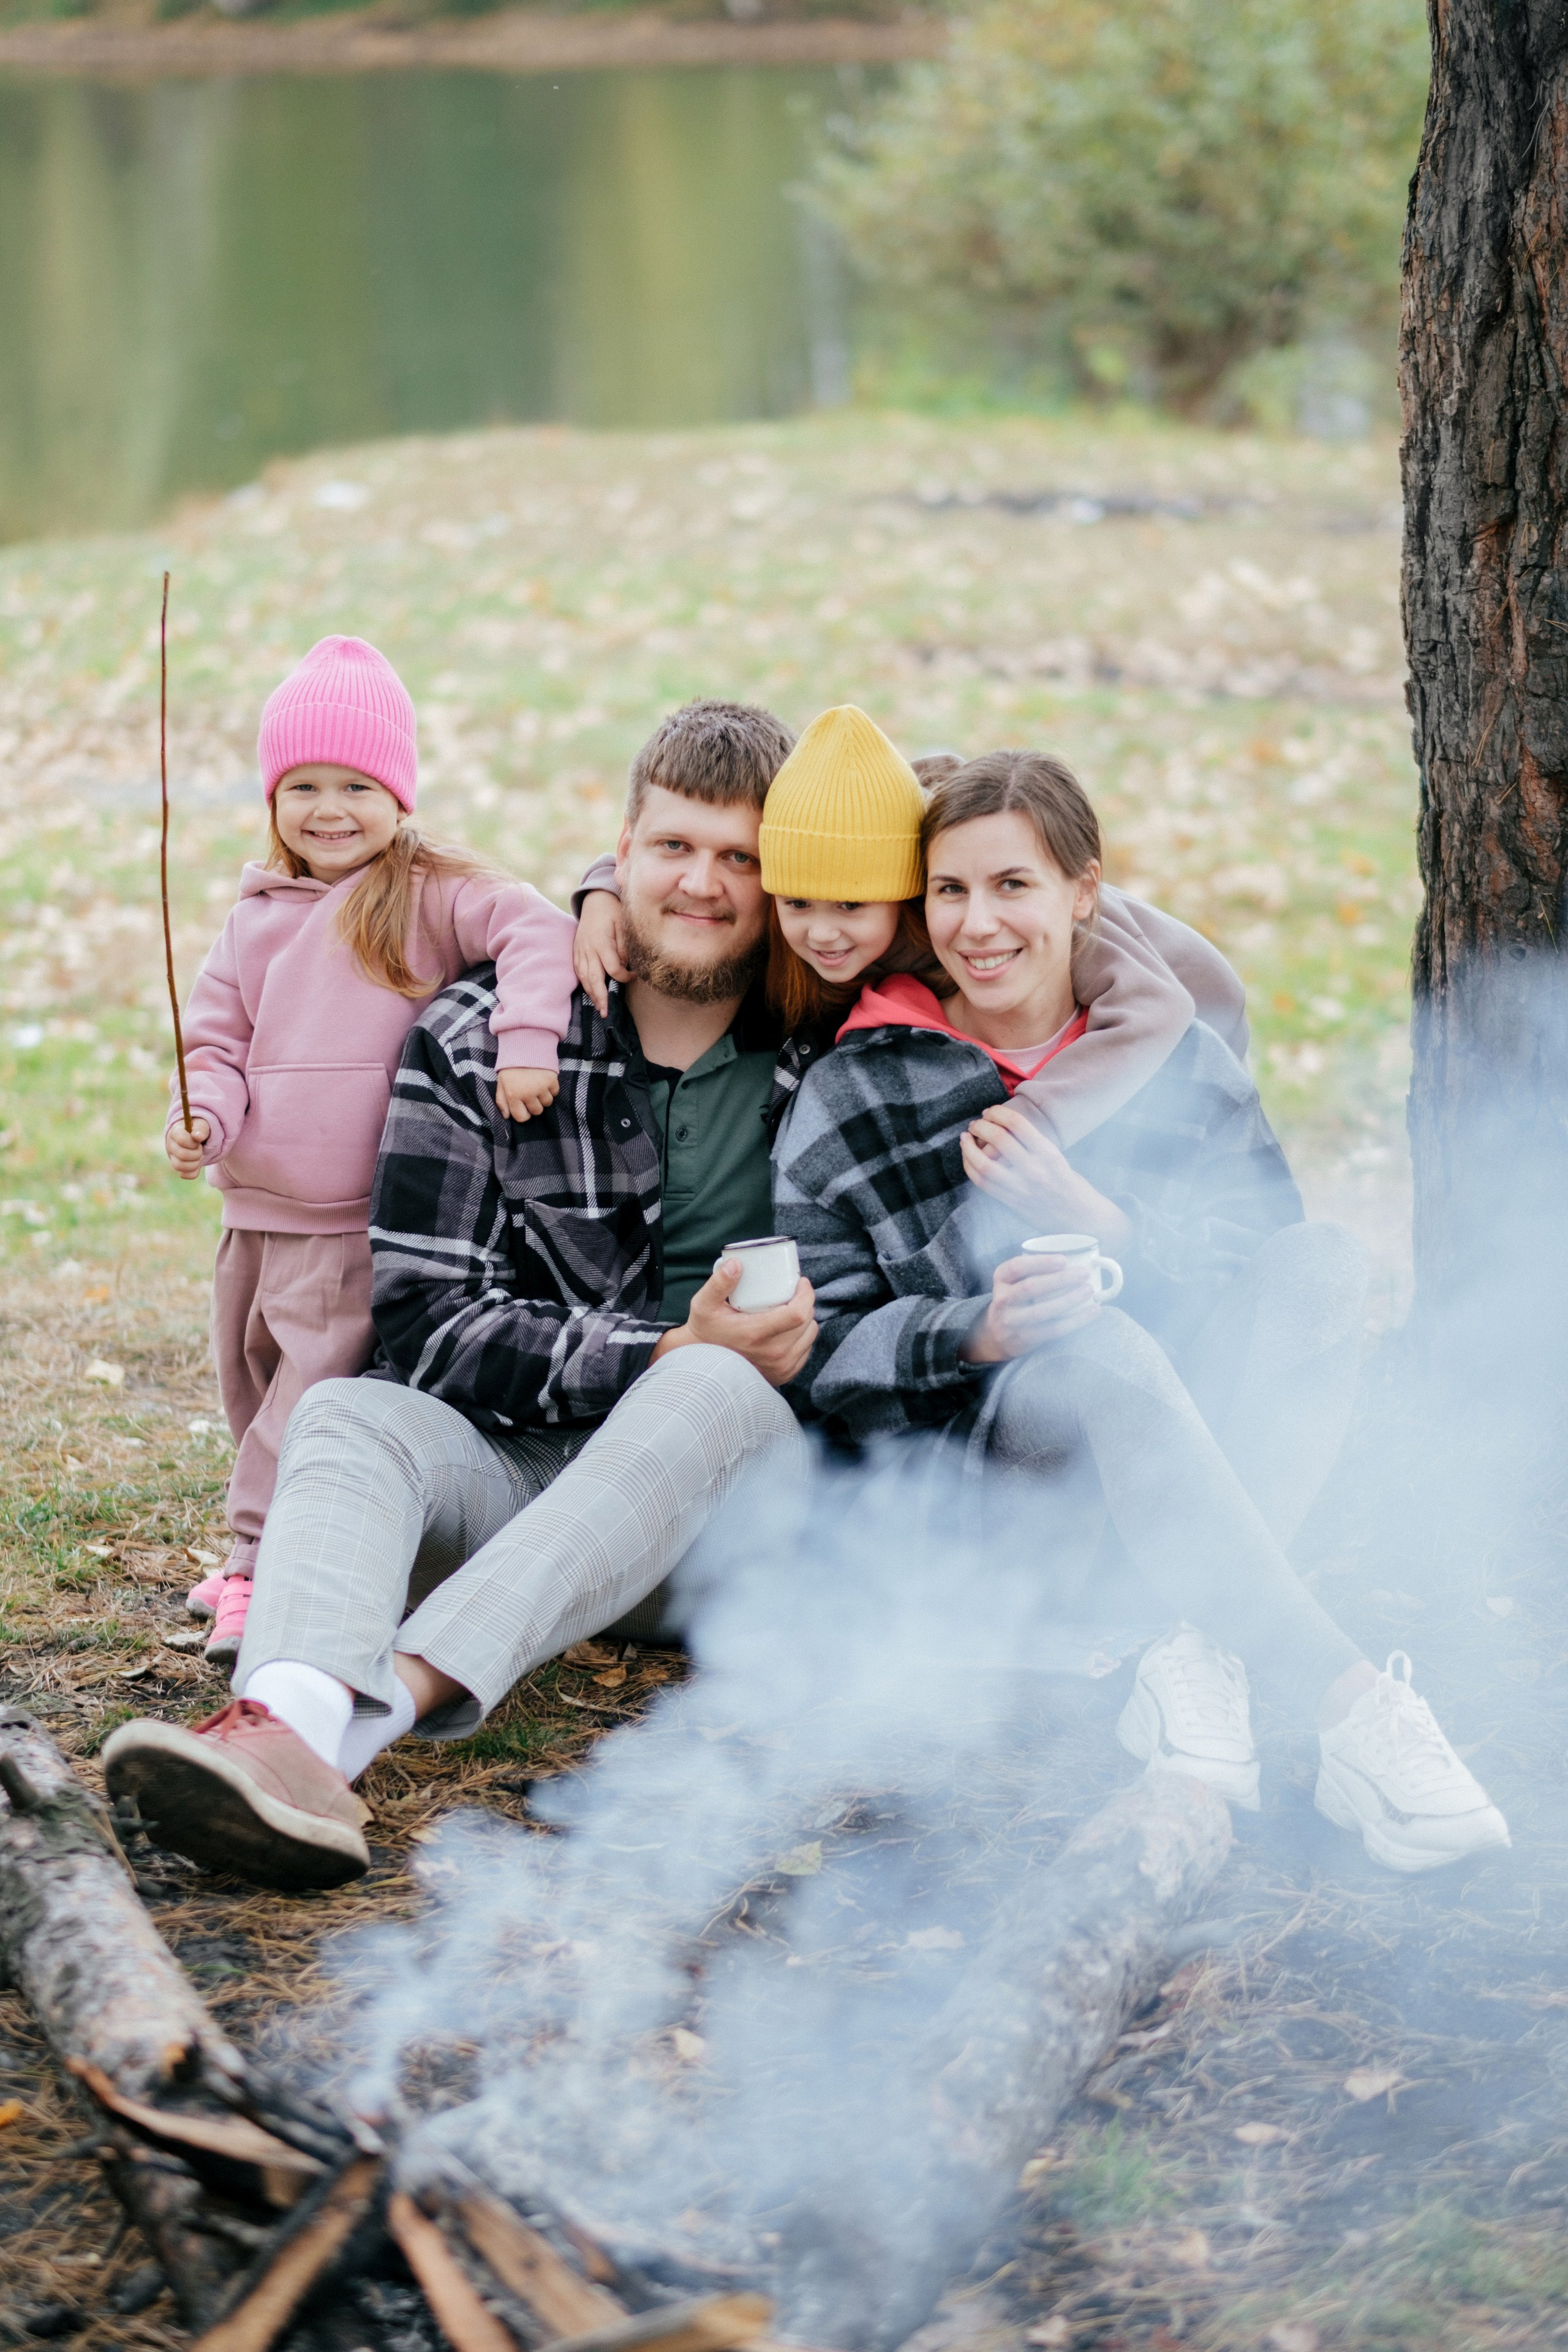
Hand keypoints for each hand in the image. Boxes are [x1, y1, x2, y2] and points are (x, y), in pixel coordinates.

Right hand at [165, 1117, 210, 1178]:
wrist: (195, 1137)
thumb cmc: (197, 1129)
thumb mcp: (201, 1125)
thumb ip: (200, 1129)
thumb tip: (198, 1137)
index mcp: (175, 1132)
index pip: (182, 1140)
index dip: (193, 1143)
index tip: (198, 1140)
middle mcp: (171, 1146)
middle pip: (182, 1155)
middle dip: (197, 1153)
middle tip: (200, 1148)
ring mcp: (173, 1158)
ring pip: (180, 1167)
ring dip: (195, 1163)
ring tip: (199, 1156)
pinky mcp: (178, 1167)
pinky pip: (185, 1175)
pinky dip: (194, 1171)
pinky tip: (197, 1163)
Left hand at [495, 1067, 559, 1123]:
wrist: (525, 1045)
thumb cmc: (511, 1066)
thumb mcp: (501, 1082)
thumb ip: (502, 1101)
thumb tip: (506, 1116)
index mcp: (513, 1095)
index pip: (522, 1117)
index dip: (523, 1112)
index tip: (523, 1104)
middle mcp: (528, 1094)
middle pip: (537, 1111)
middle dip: (534, 1104)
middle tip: (530, 1091)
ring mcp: (541, 1087)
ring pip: (547, 1103)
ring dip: (543, 1096)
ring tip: (537, 1085)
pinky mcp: (552, 1080)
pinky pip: (555, 1093)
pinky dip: (551, 1088)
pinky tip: (544, 1080)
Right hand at [573, 890, 631, 1016]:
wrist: (595, 899)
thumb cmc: (612, 911)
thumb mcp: (624, 924)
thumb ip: (625, 946)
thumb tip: (625, 965)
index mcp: (601, 943)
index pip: (613, 969)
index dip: (624, 977)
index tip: (634, 976)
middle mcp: (588, 949)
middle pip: (593, 979)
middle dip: (600, 998)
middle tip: (606, 1013)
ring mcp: (580, 951)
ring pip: (583, 977)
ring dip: (591, 994)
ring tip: (599, 1008)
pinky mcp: (576, 951)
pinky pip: (578, 971)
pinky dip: (584, 983)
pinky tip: (591, 993)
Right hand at [651, 1259, 817, 1387]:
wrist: (704, 1366)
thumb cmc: (706, 1332)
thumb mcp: (704, 1305)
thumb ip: (718, 1283)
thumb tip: (736, 1263)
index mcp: (756, 1334)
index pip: (797, 1314)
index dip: (806, 1294)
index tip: (801, 1282)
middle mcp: (773, 1354)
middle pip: (807, 1323)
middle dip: (805, 1303)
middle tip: (793, 1292)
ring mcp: (780, 1367)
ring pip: (809, 1335)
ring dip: (805, 1320)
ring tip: (792, 1309)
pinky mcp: (784, 1375)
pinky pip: (805, 1350)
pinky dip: (802, 1338)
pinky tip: (790, 1329)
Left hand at [961, 1100, 1129, 1253]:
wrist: (1082, 1220)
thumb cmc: (1072, 1186)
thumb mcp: (1058, 1159)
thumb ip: (1035, 1145)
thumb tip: (1006, 1128)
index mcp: (1049, 1154)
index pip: (1018, 1124)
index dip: (999, 1113)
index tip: (990, 1111)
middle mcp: (1034, 1170)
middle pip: (998, 1139)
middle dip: (981, 1126)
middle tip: (976, 1123)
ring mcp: (1021, 1189)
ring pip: (984, 1164)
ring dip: (969, 1148)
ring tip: (965, 1138)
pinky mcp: (1011, 1203)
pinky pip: (983, 1184)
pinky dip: (971, 1168)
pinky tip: (968, 1159)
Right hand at [961, 1251, 1100, 1364]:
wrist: (997, 1336)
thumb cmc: (1015, 1300)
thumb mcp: (1013, 1281)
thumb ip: (1033, 1270)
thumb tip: (1076, 1256)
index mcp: (1001, 1279)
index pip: (1017, 1267)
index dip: (1040, 1262)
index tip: (1064, 1259)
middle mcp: (1002, 1300)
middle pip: (1030, 1288)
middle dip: (1060, 1280)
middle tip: (1083, 1273)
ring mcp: (1012, 1321)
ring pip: (1043, 1311)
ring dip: (1069, 1300)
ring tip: (1089, 1290)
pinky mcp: (1025, 1339)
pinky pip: (1054, 1329)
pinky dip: (1076, 1320)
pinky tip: (1093, 1311)